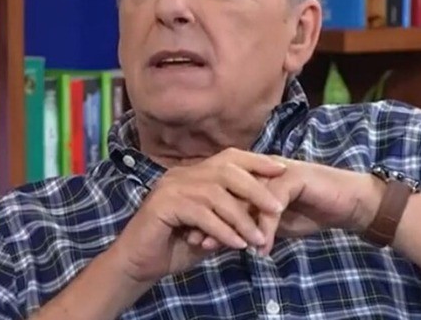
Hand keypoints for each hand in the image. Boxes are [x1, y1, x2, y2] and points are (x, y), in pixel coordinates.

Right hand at [110, 148, 286, 283]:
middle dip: (255, 188)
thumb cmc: (174, 246)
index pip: (228, 157)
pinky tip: (236, 244)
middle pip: (225, 170)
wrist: (138, 262)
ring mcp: (170, 187)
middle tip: (277, 207)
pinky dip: (222, 230)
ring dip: (241, 217)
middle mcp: (181, 175)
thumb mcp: (211, 229)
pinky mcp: (163, 205)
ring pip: (215, 194)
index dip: (256, 162)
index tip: (282, 170)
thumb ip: (232, 218)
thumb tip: (266, 213)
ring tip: (259, 238)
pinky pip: (201, 214)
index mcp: (192, 174)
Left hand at [189, 158, 383, 255]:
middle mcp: (257, 169)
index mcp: (249, 175)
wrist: (349, 203)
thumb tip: (218, 240)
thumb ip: (246, 225)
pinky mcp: (292, 178)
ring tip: (218, 247)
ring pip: (243, 199)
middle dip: (208, 219)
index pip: (217, 193)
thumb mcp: (271, 222)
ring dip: (231, 225)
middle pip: (223, 193)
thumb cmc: (309, 211)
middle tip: (195, 241)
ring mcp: (273, 171)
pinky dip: (264, 228)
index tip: (188, 236)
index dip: (203, 214)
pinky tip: (260, 247)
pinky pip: (271, 206)